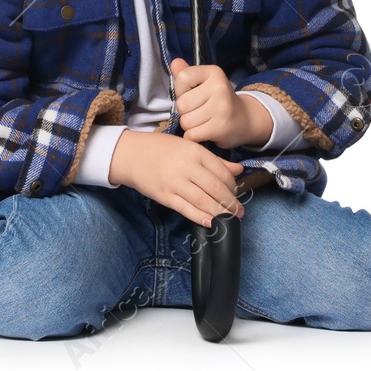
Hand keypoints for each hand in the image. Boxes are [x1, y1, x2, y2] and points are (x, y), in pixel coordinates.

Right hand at [108, 130, 244, 227]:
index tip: (236, 193)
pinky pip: (186, 209)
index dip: (232, 186)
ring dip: (219, 212)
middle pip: (215, 188)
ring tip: (229, 219)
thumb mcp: (189, 147)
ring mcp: (175, 182)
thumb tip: (239, 170)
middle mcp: (187, 167)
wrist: (131, 155)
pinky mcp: (165, 196)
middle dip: (230, 202)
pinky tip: (210, 222)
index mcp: (195, 152)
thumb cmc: (162, 149)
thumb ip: (215, 160)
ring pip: (203, 201)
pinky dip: (200, 217)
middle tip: (238, 211)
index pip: (221, 172)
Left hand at [171, 57, 272, 150]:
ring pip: (185, 122)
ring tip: (203, 122)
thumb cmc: (217, 100)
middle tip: (199, 112)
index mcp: (214, 72)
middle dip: (185, 112)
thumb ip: (186, 74)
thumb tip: (174, 62)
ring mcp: (222, 107)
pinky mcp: (221, 127)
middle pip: (181, 104)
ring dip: (190, 126)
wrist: (244, 120)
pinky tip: (205, 132)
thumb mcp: (204, 83)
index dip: (182, 91)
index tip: (194, 95)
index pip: (182, 78)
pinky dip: (194, 137)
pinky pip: (192, 135)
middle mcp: (219, 87)